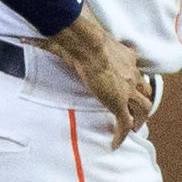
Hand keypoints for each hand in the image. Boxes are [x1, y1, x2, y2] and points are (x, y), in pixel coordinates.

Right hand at [43, 10, 155, 148]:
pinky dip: (122, 135)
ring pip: (144, 108)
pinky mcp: (119, 104)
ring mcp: (128, 90)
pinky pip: (124, 124)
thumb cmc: (85, 41)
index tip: (132, 88)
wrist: (90, 46)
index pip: (136, 72)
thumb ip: (72, 42)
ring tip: (134, 128)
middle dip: (144, 102)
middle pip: (146, 91)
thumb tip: (35, 38)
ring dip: (141, 118)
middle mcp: (132, 74)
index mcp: (127, 58)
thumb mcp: (86, 41)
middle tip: (138, 112)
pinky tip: (116, 144)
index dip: (136, 83)